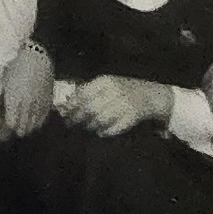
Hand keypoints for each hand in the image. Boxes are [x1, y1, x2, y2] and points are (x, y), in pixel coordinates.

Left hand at [0, 44, 56, 138]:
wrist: (38, 58)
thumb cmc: (16, 67)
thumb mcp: (3, 81)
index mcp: (13, 100)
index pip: (11, 123)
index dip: (8, 127)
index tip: (6, 126)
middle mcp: (26, 105)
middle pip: (22, 127)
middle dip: (18, 130)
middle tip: (15, 129)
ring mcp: (38, 104)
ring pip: (33, 125)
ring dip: (28, 128)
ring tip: (25, 128)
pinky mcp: (48, 102)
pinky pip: (44, 118)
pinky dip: (38, 123)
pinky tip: (35, 123)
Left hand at [58, 75, 176, 136]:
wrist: (150, 95)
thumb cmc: (122, 89)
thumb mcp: (106, 85)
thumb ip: (87, 91)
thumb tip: (64, 104)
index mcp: (105, 81)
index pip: (83, 94)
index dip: (71, 105)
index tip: (63, 113)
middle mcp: (114, 91)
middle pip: (89, 108)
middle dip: (77, 118)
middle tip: (70, 124)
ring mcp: (124, 104)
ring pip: (99, 119)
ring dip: (90, 125)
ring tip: (86, 127)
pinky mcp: (131, 117)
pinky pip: (113, 128)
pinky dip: (104, 132)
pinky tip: (100, 132)